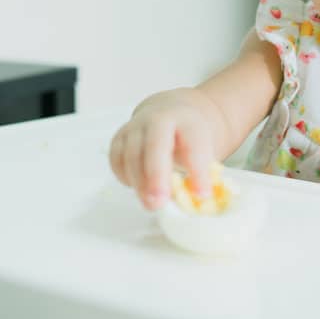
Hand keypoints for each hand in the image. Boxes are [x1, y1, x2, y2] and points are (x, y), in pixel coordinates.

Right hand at [108, 92, 214, 210]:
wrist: (169, 114)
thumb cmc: (186, 137)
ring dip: (139, 183)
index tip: (202, 194)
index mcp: (186, 121)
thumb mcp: (202, 149)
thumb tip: (198, 199)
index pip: (193, 145)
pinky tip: (139, 189)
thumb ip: (200, 172)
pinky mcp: (119, 138)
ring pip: (131, 155)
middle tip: (161, 202)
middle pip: (154, 145)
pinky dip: (126, 178)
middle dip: (157, 175)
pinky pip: (117, 160)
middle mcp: (157, 119)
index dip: (197, 171)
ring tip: (152, 204)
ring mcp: (135, 127)